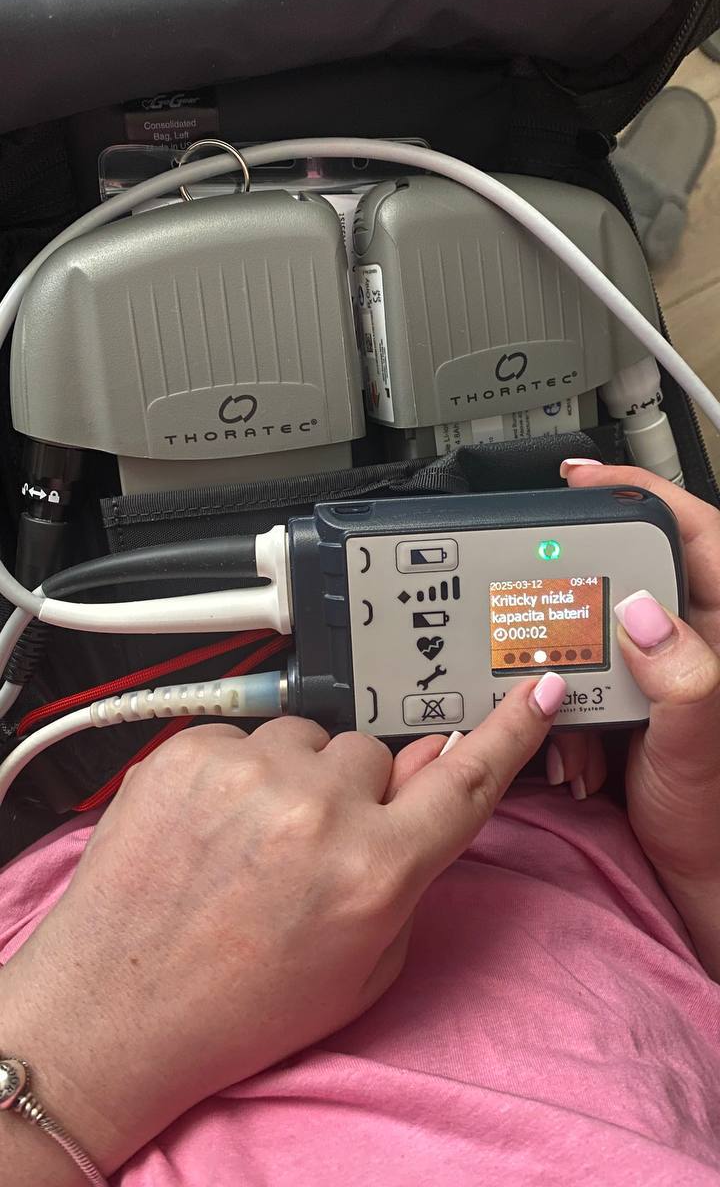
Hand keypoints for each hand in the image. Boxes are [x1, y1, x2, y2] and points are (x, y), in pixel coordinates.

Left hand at [0, 672, 565, 1180]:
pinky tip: (212, 827)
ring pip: (307, 738)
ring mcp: (248, 772)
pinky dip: (236, 771)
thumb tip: (431, 772)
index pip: (466, 779)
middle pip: (372, 753)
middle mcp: (318, 810)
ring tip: (251, 839)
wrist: (118, 1010)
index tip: (537, 688)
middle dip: (355, 790)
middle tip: (310, 846)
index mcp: (375, 869)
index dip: (510, 730)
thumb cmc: (243, 1004)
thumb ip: (410, 866)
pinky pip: (244, 735)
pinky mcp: (188, 750)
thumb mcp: (364, 962)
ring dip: (293, 775)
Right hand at [553, 460, 719, 975]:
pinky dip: (565, 709)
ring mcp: (658, 668)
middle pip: (632, 573)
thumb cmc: (714, 814)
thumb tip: (645, 613)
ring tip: (569, 713)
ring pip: (597, 630)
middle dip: (580, 593)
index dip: (640, 493)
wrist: (693, 875)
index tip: (584, 480)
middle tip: (538, 590)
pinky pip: (583, 678)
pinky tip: (572, 747)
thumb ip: (683, 677)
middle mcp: (692, 640)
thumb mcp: (700, 742)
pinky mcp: (629, 696)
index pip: (693, 533)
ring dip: (567, 671)